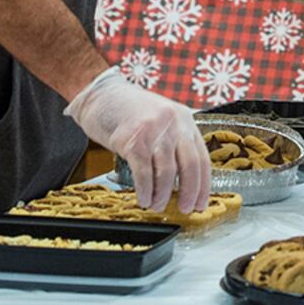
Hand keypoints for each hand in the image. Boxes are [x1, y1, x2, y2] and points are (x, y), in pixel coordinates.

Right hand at [63, 68, 208, 213]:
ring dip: (162, 195)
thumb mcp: (161, 121)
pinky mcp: (133, 138)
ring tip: (155, 205)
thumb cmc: (129, 112)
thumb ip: (173, 143)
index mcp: (184, 120)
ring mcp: (154, 129)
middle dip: (188, 192)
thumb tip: (182, 182)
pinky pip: (144, 172)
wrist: (101, 95)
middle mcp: (173, 123)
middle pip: (190, 165)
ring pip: (167, 171)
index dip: (203, 185)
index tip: (200, 204)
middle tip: (183, 209)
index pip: (201, 157)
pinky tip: (143, 198)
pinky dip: (145, 190)